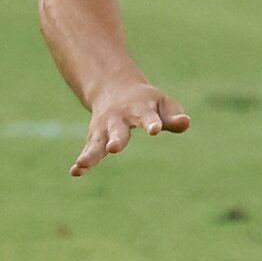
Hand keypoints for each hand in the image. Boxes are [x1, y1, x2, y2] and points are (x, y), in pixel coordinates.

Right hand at [72, 77, 191, 176]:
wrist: (114, 87)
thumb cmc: (147, 101)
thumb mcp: (163, 105)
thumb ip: (173, 117)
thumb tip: (186, 123)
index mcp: (140, 108)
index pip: (147, 117)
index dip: (152, 123)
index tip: (155, 130)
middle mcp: (119, 118)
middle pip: (117, 130)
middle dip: (116, 139)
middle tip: (113, 148)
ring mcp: (104, 128)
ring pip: (97, 142)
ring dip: (91, 154)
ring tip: (82, 165)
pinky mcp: (94, 138)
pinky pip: (88, 150)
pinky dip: (82, 161)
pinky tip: (75, 172)